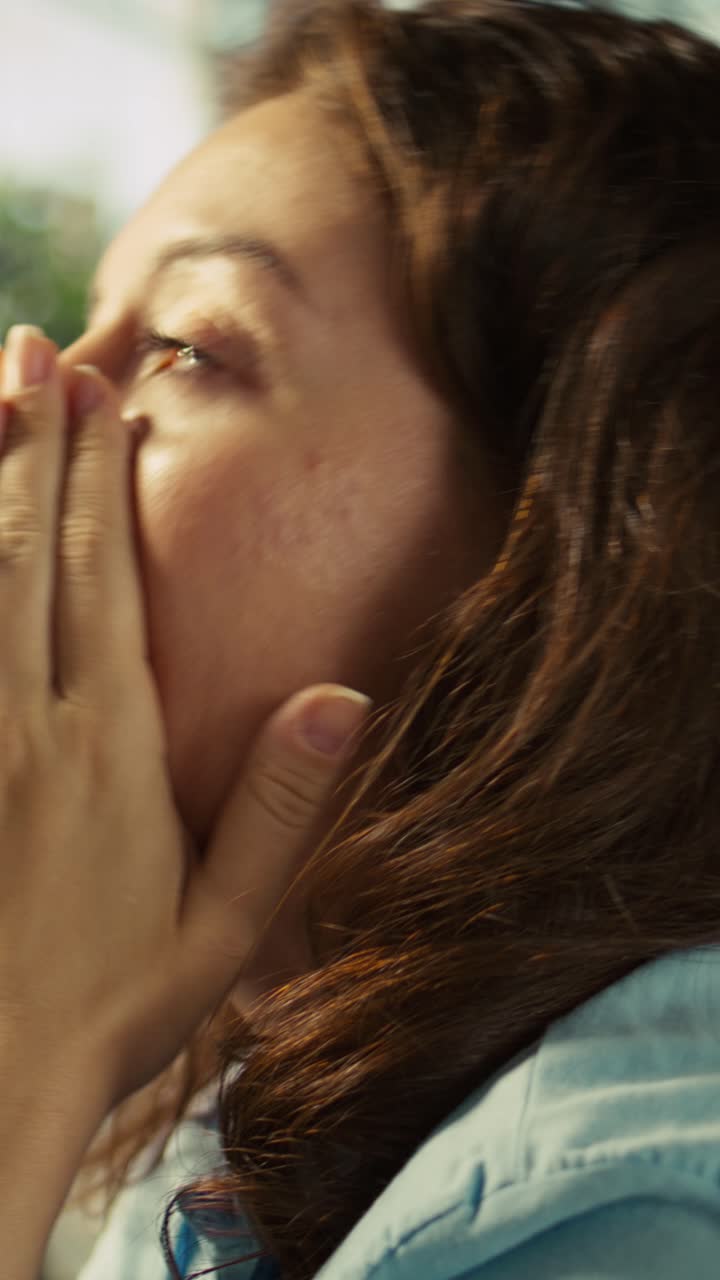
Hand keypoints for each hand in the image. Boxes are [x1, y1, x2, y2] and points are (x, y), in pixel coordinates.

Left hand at [0, 324, 370, 1112]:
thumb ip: (284, 806)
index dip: (100, 479)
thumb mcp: (226, 923)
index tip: (97, 394)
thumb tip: (341, 695)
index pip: (106, 580)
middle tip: (31, 350)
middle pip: (29, 554)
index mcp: (109, 747)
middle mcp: (27, 723)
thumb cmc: (114, 1004)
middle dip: (32, 445)